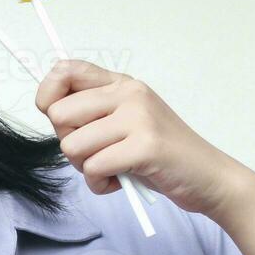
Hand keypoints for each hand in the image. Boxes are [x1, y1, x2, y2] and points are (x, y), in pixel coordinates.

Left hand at [36, 59, 250, 218]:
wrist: (207, 177)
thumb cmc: (159, 155)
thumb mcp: (125, 122)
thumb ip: (92, 113)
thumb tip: (49, 109)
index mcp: (121, 84)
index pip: (65, 70)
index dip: (48, 96)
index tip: (61, 121)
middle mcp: (129, 94)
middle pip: (59, 115)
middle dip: (70, 144)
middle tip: (97, 154)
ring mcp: (139, 117)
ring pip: (72, 146)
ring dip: (86, 168)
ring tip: (113, 168)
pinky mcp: (145, 146)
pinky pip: (94, 168)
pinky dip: (101, 184)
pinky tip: (121, 181)